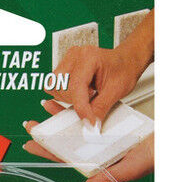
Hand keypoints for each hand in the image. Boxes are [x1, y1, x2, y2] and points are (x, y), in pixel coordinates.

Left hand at [23, 100, 153, 181]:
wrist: (169, 141)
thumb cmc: (152, 157)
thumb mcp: (128, 169)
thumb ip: (105, 179)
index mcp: (95, 163)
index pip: (64, 157)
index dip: (46, 151)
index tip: (30, 143)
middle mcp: (94, 151)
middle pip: (64, 141)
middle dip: (47, 133)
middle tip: (30, 124)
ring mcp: (101, 137)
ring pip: (74, 126)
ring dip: (59, 117)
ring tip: (45, 106)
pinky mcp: (109, 125)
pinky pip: (88, 115)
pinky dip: (78, 107)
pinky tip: (68, 102)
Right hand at [49, 10, 153, 125]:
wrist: (126, 62)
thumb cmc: (123, 69)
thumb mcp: (115, 91)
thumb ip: (99, 108)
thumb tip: (89, 124)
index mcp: (88, 57)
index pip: (76, 87)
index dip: (81, 108)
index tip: (88, 121)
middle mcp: (74, 57)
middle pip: (60, 88)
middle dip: (73, 102)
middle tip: (90, 102)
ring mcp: (67, 61)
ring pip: (54, 88)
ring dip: (68, 99)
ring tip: (85, 95)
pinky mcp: (64, 68)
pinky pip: (54, 86)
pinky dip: (64, 96)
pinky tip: (77, 96)